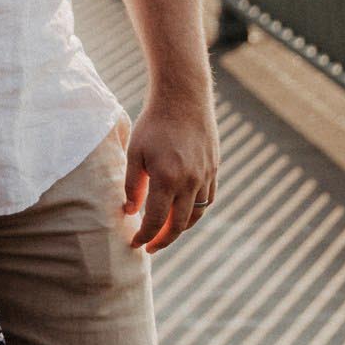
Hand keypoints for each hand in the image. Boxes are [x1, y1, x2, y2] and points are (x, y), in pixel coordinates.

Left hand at [124, 97, 219, 250]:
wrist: (184, 98)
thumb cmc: (154, 123)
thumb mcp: (135, 152)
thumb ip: (132, 185)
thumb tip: (130, 212)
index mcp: (167, 179)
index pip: (156, 221)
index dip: (145, 236)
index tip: (135, 244)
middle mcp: (190, 182)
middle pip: (179, 225)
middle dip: (164, 240)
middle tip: (150, 246)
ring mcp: (205, 176)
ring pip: (196, 215)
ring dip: (181, 228)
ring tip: (166, 232)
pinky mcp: (214, 168)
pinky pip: (208, 199)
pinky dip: (196, 211)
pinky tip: (185, 212)